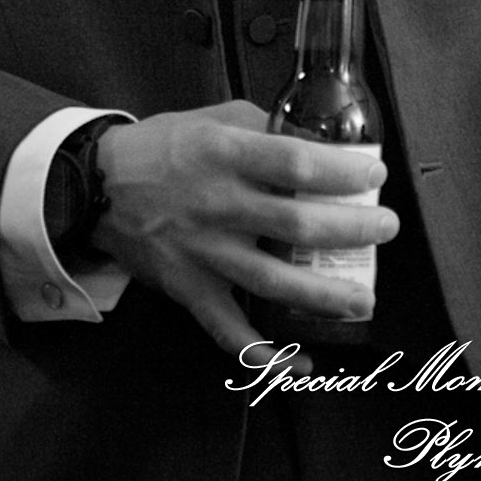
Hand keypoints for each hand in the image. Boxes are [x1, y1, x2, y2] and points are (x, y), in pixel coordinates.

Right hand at [89, 100, 397, 370]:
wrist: (96, 186)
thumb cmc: (163, 147)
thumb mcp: (213, 118)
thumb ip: (263, 128)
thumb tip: (317, 143)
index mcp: (224, 155)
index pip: (295, 164)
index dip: (342, 173)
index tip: (374, 176)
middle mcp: (217, 205)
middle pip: (297, 225)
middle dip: (352, 230)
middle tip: (385, 229)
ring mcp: (203, 253)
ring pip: (274, 283)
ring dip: (325, 295)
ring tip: (362, 298)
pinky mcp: (190, 289)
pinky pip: (230, 332)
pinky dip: (265, 355)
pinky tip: (300, 363)